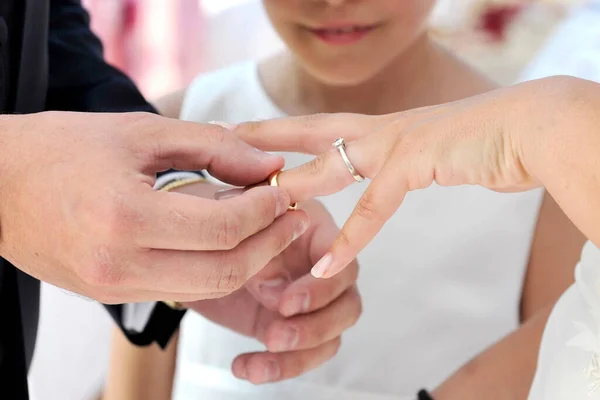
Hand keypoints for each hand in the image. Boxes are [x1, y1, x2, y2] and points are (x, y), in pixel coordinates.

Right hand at [0, 111, 307, 302]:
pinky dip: (215, 269)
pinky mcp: (113, 294)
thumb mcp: (140, 132)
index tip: (282, 190)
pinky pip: (181, 291)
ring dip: (249, 260)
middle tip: (292, 216)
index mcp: (125, 217)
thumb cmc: (62, 148)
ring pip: (208, 289)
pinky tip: (229, 241)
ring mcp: (115, 288)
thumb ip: (213, 147)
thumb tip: (270, 163)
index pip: (223, 228)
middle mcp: (120, 265)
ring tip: (269, 227)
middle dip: (270, 243)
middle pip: (225, 271)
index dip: (265, 211)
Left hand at [183, 199, 360, 383]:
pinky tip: (245, 367)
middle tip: (276, 334)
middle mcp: (321, 268)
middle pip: (346, 305)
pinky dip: (276, 367)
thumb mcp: (238, 226)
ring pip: (330, 337)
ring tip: (262, 358)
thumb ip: (259, 247)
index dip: (323, 286)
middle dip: (314, 326)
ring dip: (299, 354)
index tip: (289, 302)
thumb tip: (276, 287)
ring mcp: (310, 302)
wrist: (200, 246)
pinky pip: (301, 355)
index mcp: (316, 232)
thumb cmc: (226, 224)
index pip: (342, 261)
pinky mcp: (291, 327)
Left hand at [230, 76, 592, 277]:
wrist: (530, 128)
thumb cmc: (483, 142)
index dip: (283, 131)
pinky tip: (325, 261)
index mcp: (382, 127)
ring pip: (331, 164)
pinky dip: (350, 236)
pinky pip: (374, 206)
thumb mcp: (431, 149)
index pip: (320, 127)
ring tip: (256, 203)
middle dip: (268, 136)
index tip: (250, 137)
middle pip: (311, 130)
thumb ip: (403, 160)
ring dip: (293, 186)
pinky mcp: (417, 162)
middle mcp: (382, 130)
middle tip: (227, 142)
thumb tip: (385, 174)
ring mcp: (397, 142)